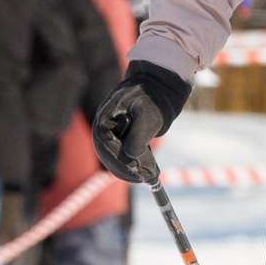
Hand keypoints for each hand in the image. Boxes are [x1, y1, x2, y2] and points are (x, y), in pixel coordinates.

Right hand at [90, 62, 191, 183]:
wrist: (160, 86)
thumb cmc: (153, 96)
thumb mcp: (147, 114)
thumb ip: (138, 135)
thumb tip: (130, 157)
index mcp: (105, 119)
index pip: (105, 145)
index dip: (120, 161)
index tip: (137, 172)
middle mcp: (105, 128)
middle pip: (107, 155)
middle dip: (125, 168)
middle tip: (145, 178)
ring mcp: (113, 134)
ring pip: (115, 158)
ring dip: (130, 169)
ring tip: (151, 176)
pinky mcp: (123, 138)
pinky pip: (124, 156)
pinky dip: (135, 164)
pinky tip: (150, 170)